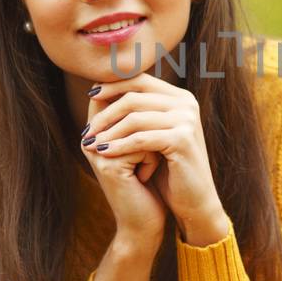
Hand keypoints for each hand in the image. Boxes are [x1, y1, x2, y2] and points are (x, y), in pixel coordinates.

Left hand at [81, 72, 228, 242]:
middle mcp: (186, 103)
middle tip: (87, 130)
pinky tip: (104, 154)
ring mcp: (186, 120)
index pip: (140, 80)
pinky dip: (119, 146)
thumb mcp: (152, 135)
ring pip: (135, 117)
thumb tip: (97, 89)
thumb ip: (136, 112)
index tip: (90, 95)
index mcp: (180, 97)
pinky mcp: (182, 139)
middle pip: (134, 96)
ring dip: (109, 132)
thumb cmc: (170, 169)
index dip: (112, 85)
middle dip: (105, 113)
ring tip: (91, 145)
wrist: (194, 200)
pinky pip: (140, 139)